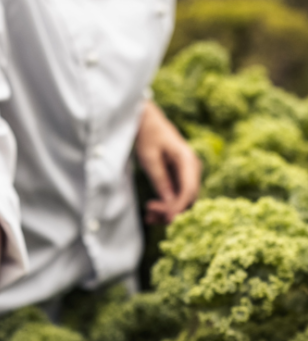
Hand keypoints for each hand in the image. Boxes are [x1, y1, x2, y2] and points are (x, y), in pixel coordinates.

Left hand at [136, 101, 200, 222]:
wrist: (148, 122)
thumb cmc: (148, 136)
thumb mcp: (149, 158)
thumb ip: (159, 179)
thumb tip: (168, 204)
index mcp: (187, 160)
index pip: (189, 190)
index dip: (177, 207)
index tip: (161, 216)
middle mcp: (192, 168)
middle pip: (189, 199)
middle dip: (171, 212)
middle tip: (148, 216)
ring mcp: (188, 174)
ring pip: (184, 200)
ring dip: (168, 212)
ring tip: (148, 218)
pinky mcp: (180, 177)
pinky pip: (177, 196)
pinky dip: (166, 206)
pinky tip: (151, 212)